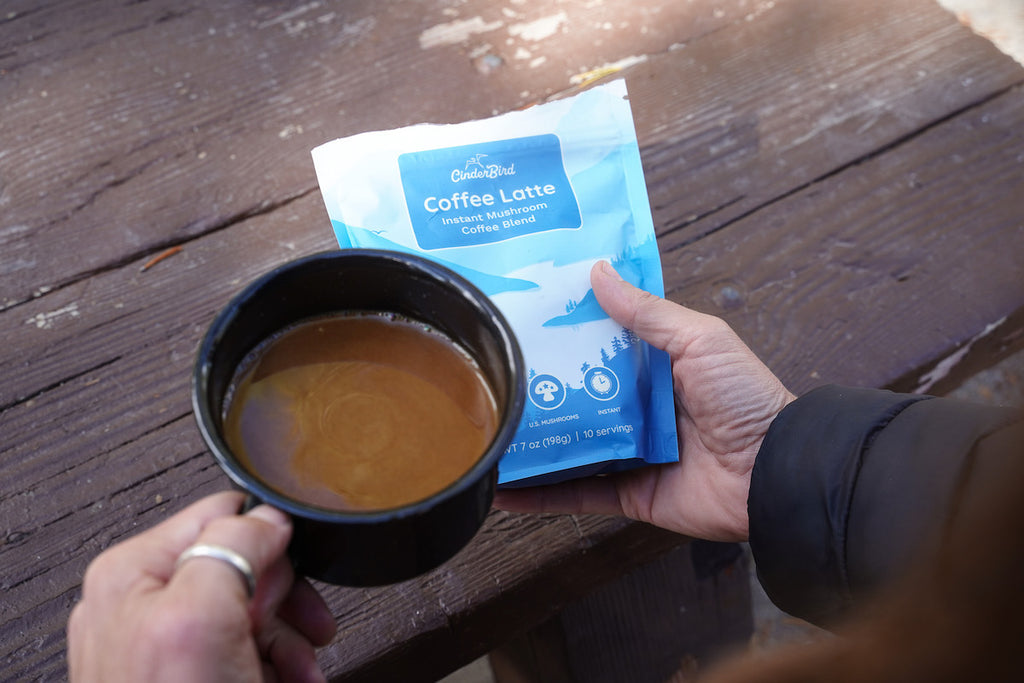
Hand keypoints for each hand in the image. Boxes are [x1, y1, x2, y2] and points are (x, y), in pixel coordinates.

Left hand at [67, 491, 335, 682]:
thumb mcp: (200, 616)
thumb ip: (230, 549)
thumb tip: (268, 517)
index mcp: (133, 572)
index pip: (219, 516)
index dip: (268, 542)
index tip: (295, 576)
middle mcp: (144, 605)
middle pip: (243, 567)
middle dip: (285, 603)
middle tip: (304, 630)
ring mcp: (165, 648)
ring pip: (253, 613)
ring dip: (289, 642)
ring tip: (300, 671)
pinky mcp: (189, 679)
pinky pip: (247, 653)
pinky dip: (278, 667)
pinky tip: (288, 681)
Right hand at [494, 261, 793, 540]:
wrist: (774, 473)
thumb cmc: (745, 399)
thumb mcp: (699, 340)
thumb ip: (648, 312)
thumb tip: (598, 272)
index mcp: (655, 365)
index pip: (598, 342)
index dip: (563, 328)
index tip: (520, 311)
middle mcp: (636, 406)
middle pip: (575, 392)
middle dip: (536, 383)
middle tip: (484, 366)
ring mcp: (628, 451)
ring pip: (567, 441)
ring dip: (529, 437)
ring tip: (481, 425)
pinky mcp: (626, 493)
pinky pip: (575, 493)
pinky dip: (539, 494)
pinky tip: (500, 486)